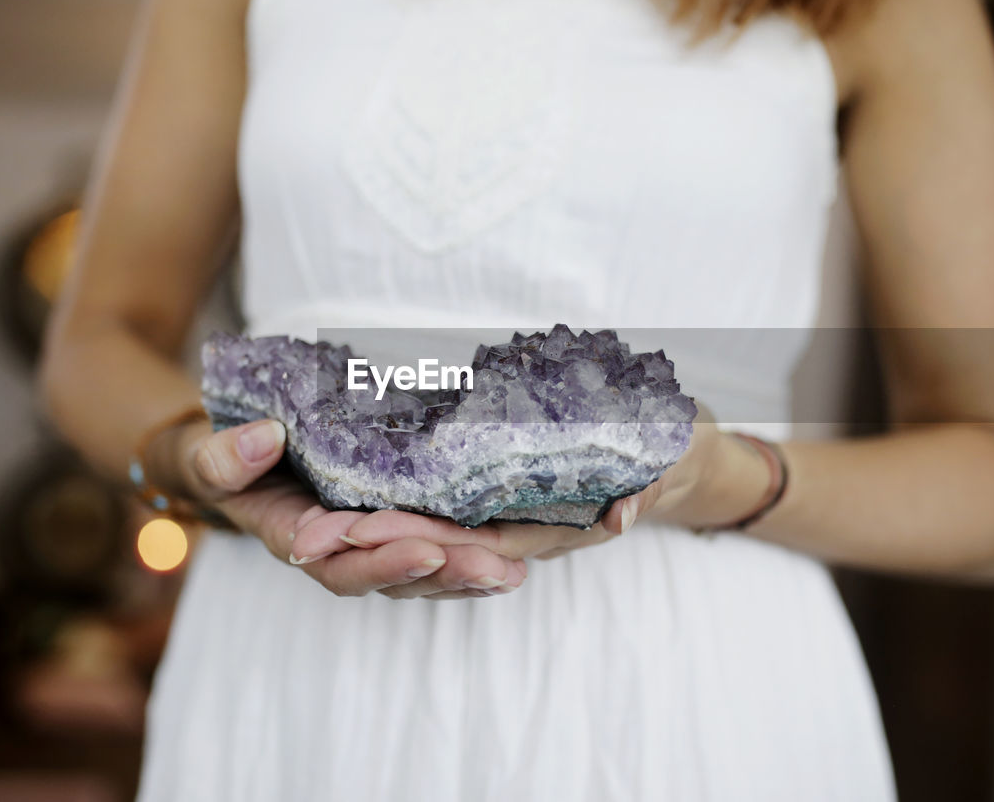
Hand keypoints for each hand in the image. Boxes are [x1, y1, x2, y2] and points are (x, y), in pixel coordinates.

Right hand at [161, 418, 527, 598]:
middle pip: (393, 574)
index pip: (340, 564)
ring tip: (512, 571)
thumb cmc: (222, 460)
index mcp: (293, 538)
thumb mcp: (207, 457)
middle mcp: (337, 550)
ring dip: (466, 573)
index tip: (424, 548)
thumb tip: (264, 437)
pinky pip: (432, 549)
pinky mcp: (393, 523)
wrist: (238, 456)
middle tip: (492, 569)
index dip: (382, 562)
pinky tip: (512, 557)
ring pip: (420, 569)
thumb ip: (223, 458)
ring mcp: (368, 540)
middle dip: (443, 574)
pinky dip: (469, 556)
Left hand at [291, 418, 773, 575]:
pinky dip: (399, 510)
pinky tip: (354, 498)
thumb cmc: (677, 451)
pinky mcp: (500, 494)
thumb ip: (647, 488)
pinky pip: (445, 511)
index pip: (479, 542)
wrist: (684, 448)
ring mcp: (509, 516)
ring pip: (433, 535)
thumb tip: (619, 518)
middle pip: (440, 544)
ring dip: (375, 534)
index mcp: (558, 528)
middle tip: (309, 536)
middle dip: (375, 544)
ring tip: (311, 527)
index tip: (364, 531)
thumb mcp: (672, 460)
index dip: (421, 541)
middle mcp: (524, 530)